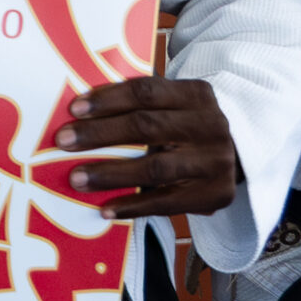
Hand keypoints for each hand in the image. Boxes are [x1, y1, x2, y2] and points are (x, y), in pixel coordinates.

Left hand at [53, 77, 241, 219]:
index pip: (147, 91)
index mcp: (197, 94)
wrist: (238, 156)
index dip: (109, 98)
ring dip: (111, 174)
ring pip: (155, 167)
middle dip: (100, 134)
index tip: (74, 108)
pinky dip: (133, 205)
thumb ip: (140, 107)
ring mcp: (215, 161)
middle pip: (146, 127)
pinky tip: (105, 209)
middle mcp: (211, 125)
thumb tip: (80, 115)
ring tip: (76, 178)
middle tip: (63, 142)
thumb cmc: (188, 127)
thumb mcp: (176, 107)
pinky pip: (167, 202)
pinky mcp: (215, 194)